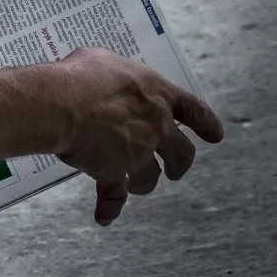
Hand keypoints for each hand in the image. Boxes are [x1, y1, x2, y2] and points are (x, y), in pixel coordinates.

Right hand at [52, 48, 224, 225]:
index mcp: (156, 94)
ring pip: (151, 176)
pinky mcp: (114, 173)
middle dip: (180, 163)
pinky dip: (109, 207)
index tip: (215, 135)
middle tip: (176, 169)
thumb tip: (109, 78)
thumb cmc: (79, 77)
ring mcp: (137, 153)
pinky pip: (114, 195)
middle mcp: (155, 126)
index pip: (193, 110)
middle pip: (181, 152)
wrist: (60, 105)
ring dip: (146, 183)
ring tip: (138, 185)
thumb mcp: (101, 60)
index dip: (207, 123)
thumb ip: (115, 74)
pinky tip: (104, 217)